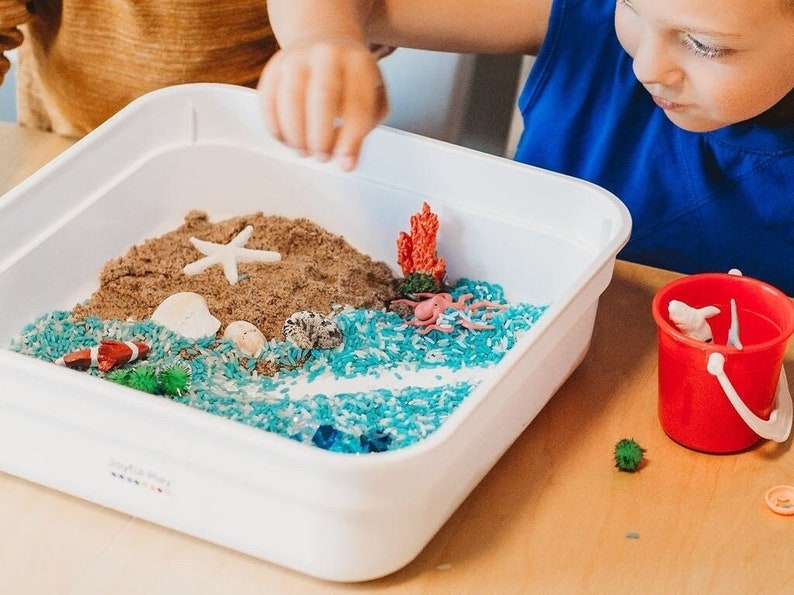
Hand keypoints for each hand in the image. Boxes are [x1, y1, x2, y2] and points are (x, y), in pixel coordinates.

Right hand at [258, 39, 388, 170]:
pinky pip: (269, 99)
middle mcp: (327, 55)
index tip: (344, 162)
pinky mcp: (274, 66)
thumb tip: (346, 162)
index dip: (350, 138)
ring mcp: (298, 58)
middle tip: (321, 157)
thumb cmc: (352, 79)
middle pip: (322, 97)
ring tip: (303, 152)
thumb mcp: (373, 99)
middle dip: (320, 136)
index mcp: (359, 63)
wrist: (325, 39)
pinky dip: (275, 126)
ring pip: (290, 97)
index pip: (357, 103)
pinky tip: (286, 140)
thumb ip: (364, 130)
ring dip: (295, 133)